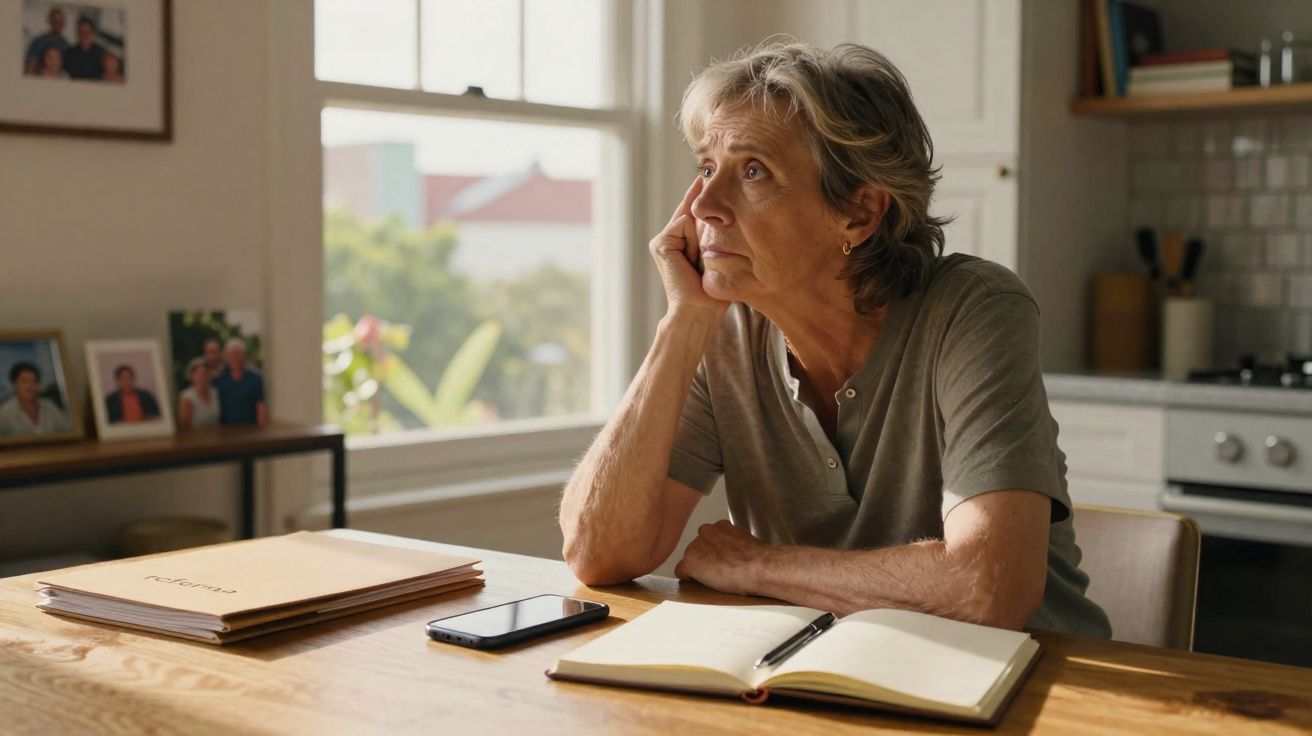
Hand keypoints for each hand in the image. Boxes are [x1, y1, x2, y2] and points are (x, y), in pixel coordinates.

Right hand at [649, 177, 728, 319]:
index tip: (706, 173)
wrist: (699, 309)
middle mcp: (671, 238)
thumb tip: (720, 207)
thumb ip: (713, 233)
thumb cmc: (714, 290)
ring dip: (703, 237)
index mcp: (684, 241)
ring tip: (700, 261)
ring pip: (690, 218)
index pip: (694, 211)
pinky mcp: (660, 243)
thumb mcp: (717, 254)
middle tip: (709, 248)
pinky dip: (693, 240)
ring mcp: (663, 240)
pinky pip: (683, 224)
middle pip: (694, 211)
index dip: (699, 193)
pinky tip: (692, 259)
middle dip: (706, 217)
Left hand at [674, 520, 770, 595]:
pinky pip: (681, 572)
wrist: (758, 567)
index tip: (720, 560)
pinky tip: (699, 583)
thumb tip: (733, 553)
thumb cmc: (758, 559)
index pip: (708, 538)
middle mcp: (705, 532)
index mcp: (720, 526)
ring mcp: (695, 547)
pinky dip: (687, 578)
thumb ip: (733, 543)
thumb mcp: (745, 542)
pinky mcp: (690, 563)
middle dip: (704, 558)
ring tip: (713, 578)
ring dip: (697, 568)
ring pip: (689, 559)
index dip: (713, 551)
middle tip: (717, 570)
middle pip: (697, 548)